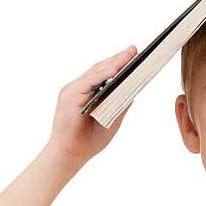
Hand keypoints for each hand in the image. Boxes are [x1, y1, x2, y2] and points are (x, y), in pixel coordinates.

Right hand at [46, 45, 137, 164]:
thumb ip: (120, 103)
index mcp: (87, 93)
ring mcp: (73, 90)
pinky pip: (89, 81)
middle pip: (100, 69)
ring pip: (96, 72)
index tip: (135, 54)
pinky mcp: (70, 95)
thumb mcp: (111, 119)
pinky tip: (117, 69)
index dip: (119, 64)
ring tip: (130, 55)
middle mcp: (78, 89)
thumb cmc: (88, 141)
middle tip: (135, 49)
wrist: (70, 155)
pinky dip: (104, 74)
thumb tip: (135, 87)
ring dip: (114, 63)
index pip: (104, 74)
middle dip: (118, 59)